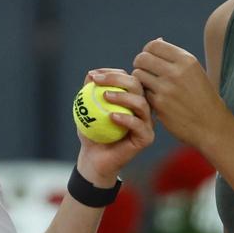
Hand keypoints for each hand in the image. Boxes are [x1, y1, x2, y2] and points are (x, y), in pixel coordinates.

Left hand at [74, 68, 153, 184]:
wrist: (94, 159)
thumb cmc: (92, 133)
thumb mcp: (87, 110)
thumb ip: (89, 92)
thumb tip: (91, 74)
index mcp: (131, 98)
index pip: (126, 78)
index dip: (111, 73)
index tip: (93, 75)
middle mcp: (142, 107)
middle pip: (137, 85)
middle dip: (117, 79)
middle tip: (98, 81)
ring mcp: (147, 122)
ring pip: (141, 103)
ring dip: (123, 97)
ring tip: (104, 96)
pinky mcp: (147, 137)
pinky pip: (139, 125)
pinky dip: (126, 119)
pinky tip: (111, 116)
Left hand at [132, 38, 231, 149]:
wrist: (211, 126)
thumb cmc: (202, 97)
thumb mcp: (195, 72)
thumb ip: (175, 58)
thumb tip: (157, 40)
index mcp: (186, 60)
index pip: (154, 45)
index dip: (147, 51)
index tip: (149, 60)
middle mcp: (176, 72)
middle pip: (142, 58)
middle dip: (140, 64)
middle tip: (144, 72)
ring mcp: (167, 88)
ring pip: (138, 74)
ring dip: (140, 79)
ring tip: (149, 85)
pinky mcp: (159, 104)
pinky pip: (142, 92)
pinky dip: (144, 94)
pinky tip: (153, 98)